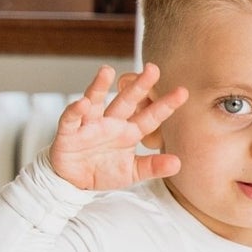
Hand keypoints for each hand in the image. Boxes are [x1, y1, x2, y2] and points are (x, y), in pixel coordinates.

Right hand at [50, 64, 186, 192]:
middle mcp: (111, 123)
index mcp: (130, 132)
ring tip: (107, 71)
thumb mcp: (132, 172)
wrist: (76, 183)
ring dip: (99, 85)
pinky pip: (71, 118)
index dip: (165, 105)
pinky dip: (75, 110)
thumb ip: (153, 167)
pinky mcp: (69, 132)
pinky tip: (82, 102)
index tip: (183, 92)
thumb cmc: (105, 171)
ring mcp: (90, 125)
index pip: (150, 116)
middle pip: (127, 100)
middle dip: (139, 85)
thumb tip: (178, 164)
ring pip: (96, 100)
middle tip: (153, 69)